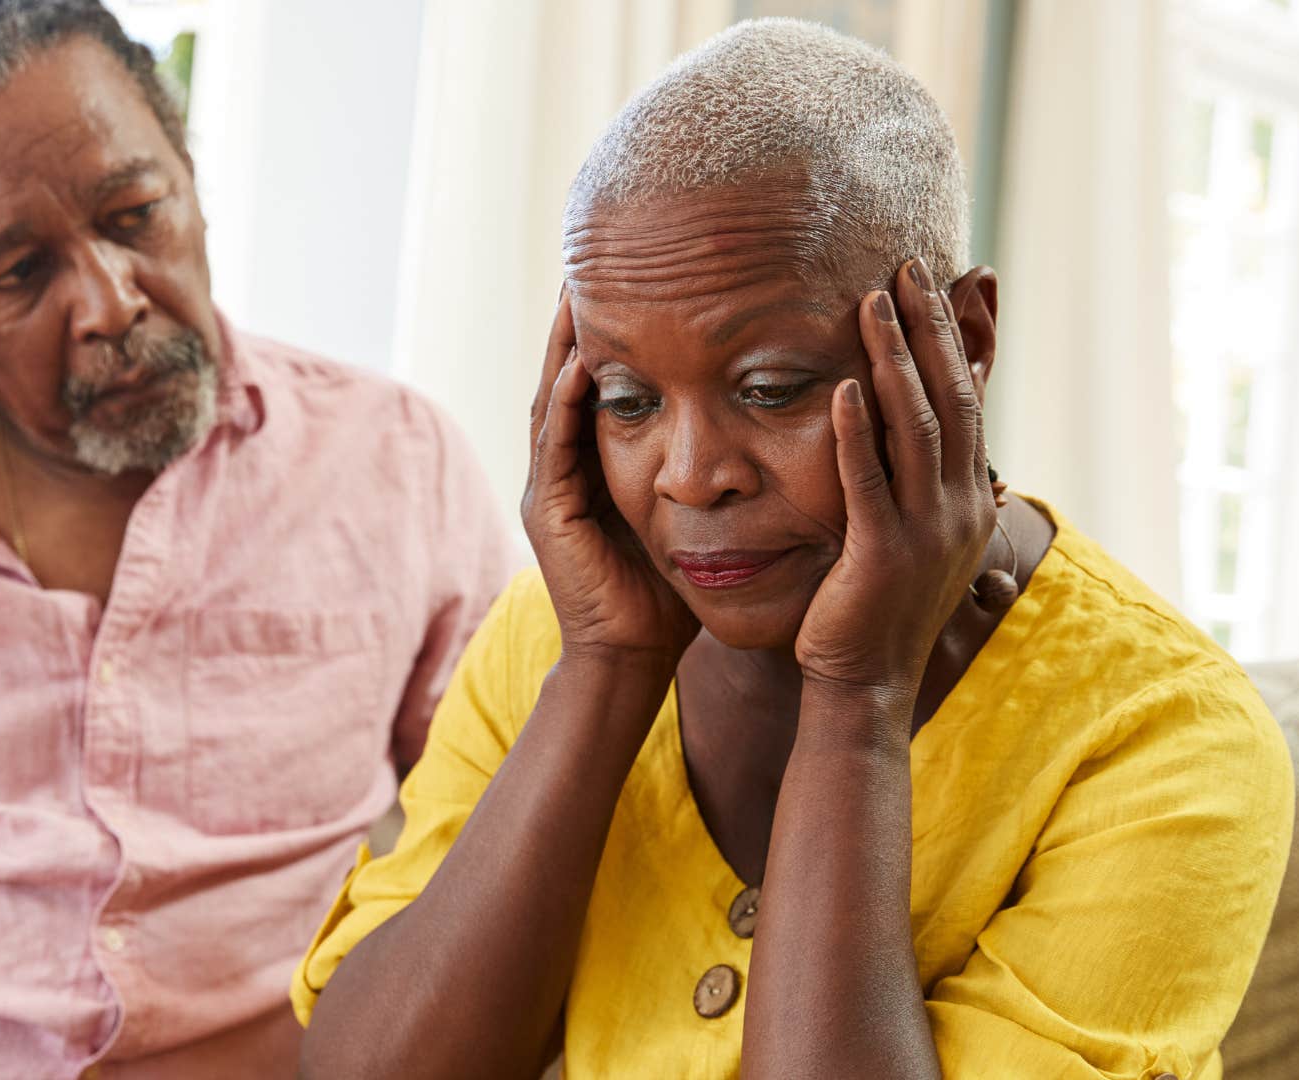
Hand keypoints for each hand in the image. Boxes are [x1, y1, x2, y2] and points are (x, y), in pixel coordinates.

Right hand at [522, 286, 698, 663]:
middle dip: (572, 323)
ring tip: (575, 293)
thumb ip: (697, 475)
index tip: (627, 279)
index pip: (595, 386)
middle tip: (585, 262)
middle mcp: (560, 470)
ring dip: (562, 346)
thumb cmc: (664, 596)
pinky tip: (582, 364)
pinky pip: (554, 445)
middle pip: (563, 379)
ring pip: (551, 401)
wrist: (631, 659)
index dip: (605, 333)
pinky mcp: (547, 513)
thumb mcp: (685, 517)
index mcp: (589, 469)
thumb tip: (751, 431)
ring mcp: (546, 490)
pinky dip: (567, 403)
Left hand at [795, 258, 994, 692]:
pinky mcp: (882, 555)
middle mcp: (959, 507)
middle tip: (908, 267)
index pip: (966, 399)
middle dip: (929, 329)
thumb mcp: (907, 534)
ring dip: (894, 360)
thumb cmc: (872, 607)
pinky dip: (856, 431)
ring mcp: (926, 531)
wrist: (864, 684)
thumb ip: (908, 478)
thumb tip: (900, 421)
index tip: (928, 283)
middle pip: (951, 397)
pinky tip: (839, 386)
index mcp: (967, 497)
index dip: (950, 338)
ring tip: (872, 302)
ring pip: (916, 427)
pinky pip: (869, 481)